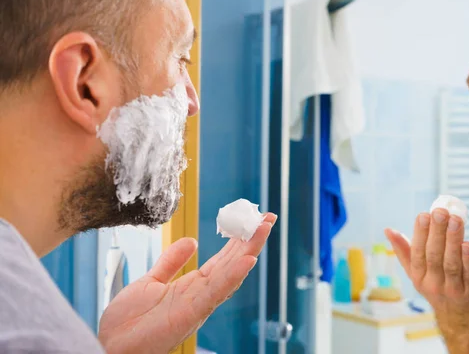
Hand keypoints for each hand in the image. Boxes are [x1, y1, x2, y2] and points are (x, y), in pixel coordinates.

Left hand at [98, 213, 276, 353]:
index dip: (238, 239)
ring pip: (231, 273)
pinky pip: (216, 292)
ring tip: (263, 229)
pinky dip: (233, 276)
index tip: (251, 220)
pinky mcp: (191, 314)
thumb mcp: (151, 282)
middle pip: (233, 263)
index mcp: (193, 286)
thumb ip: (171, 262)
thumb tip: (192, 240)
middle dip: (251, 239)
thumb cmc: (128, 322)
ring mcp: (199, 304)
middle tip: (267, 218)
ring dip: (249, 250)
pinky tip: (248, 260)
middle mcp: (201, 295)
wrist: (110, 346)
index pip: (224, 259)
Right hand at [385, 209, 468, 348]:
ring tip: (456, 219)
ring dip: (453, 240)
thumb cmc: (438, 289)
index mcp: (419, 276)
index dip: (420, 233)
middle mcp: (433, 284)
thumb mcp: (417, 273)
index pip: (418, 252)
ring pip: (451, 262)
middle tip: (440, 211)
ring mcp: (453, 290)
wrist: (460, 322)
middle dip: (437, 232)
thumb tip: (388, 229)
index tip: (424, 214)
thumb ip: (404, 251)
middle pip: (434, 255)